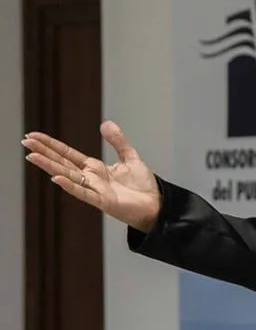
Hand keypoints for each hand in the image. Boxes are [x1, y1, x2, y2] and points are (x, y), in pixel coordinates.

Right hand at [22, 120, 161, 232]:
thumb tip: (105, 124)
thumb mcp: (130, 158)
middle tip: (25, 141)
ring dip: (49, 166)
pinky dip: (70, 186)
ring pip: (68, 176)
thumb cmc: (143, 186)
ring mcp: (95, 190)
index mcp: (95, 169)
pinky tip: (55, 178)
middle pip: (62, 163)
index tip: (34, 136)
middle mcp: (91, 179)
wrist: (157, 205)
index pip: (68, 154)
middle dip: (44, 152)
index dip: (52, 145)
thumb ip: (118, 142)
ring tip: (32, 156)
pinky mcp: (103, 201)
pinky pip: (83, 193)